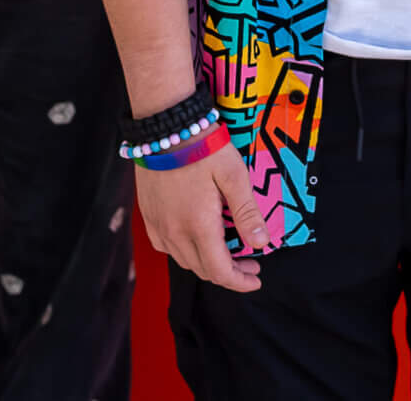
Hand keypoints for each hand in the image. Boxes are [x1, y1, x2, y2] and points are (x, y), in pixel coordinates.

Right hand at [137, 141, 270, 291]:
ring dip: (208, 264)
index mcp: (198, 226)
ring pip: (184, 261)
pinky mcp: (149, 217)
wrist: (167, 128)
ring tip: (229, 253)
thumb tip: (261, 243)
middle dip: (229, 273)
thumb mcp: (234, 176)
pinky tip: (197, 241)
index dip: (240, 281)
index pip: (220, 271)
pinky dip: (186, 253)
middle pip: (202, 270)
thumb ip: (246, 213)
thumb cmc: (204, 148)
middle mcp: (175, 232)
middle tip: (250, 263)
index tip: (256, 279)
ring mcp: (159, 225)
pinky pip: (166, 247)